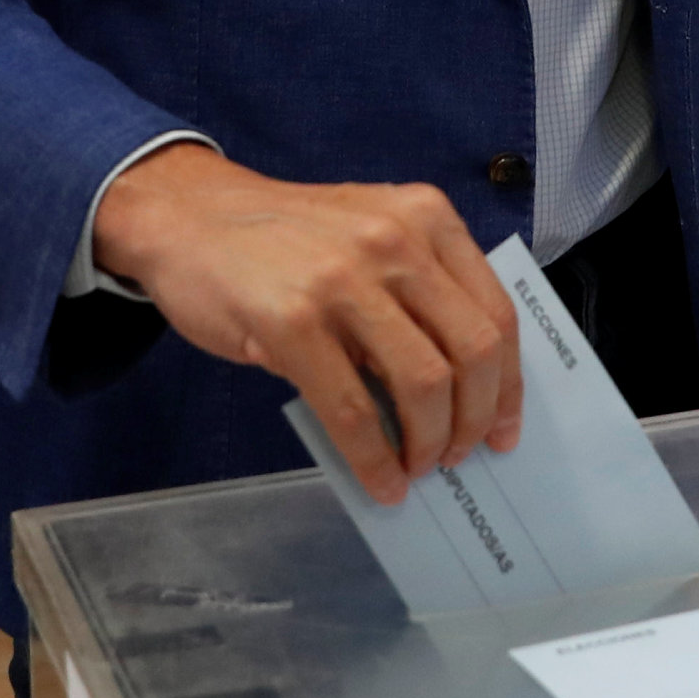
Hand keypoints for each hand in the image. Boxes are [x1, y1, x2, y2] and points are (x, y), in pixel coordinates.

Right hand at [90, 144, 519, 503]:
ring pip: (423, 384)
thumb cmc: (284, 237)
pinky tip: (380, 480)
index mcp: (426, 217)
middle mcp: (395, 241)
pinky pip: (353, 410)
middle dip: (476, 420)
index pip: (496, 312)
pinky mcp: (292, 322)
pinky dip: (374, 460)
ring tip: (417, 467)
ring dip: (429, 444)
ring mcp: (344, 280)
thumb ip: (417, 289)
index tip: (506, 426)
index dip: (509, 383)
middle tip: (461, 455)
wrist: (189, 217)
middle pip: (474, 351)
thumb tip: (460, 387)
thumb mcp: (369, 233)